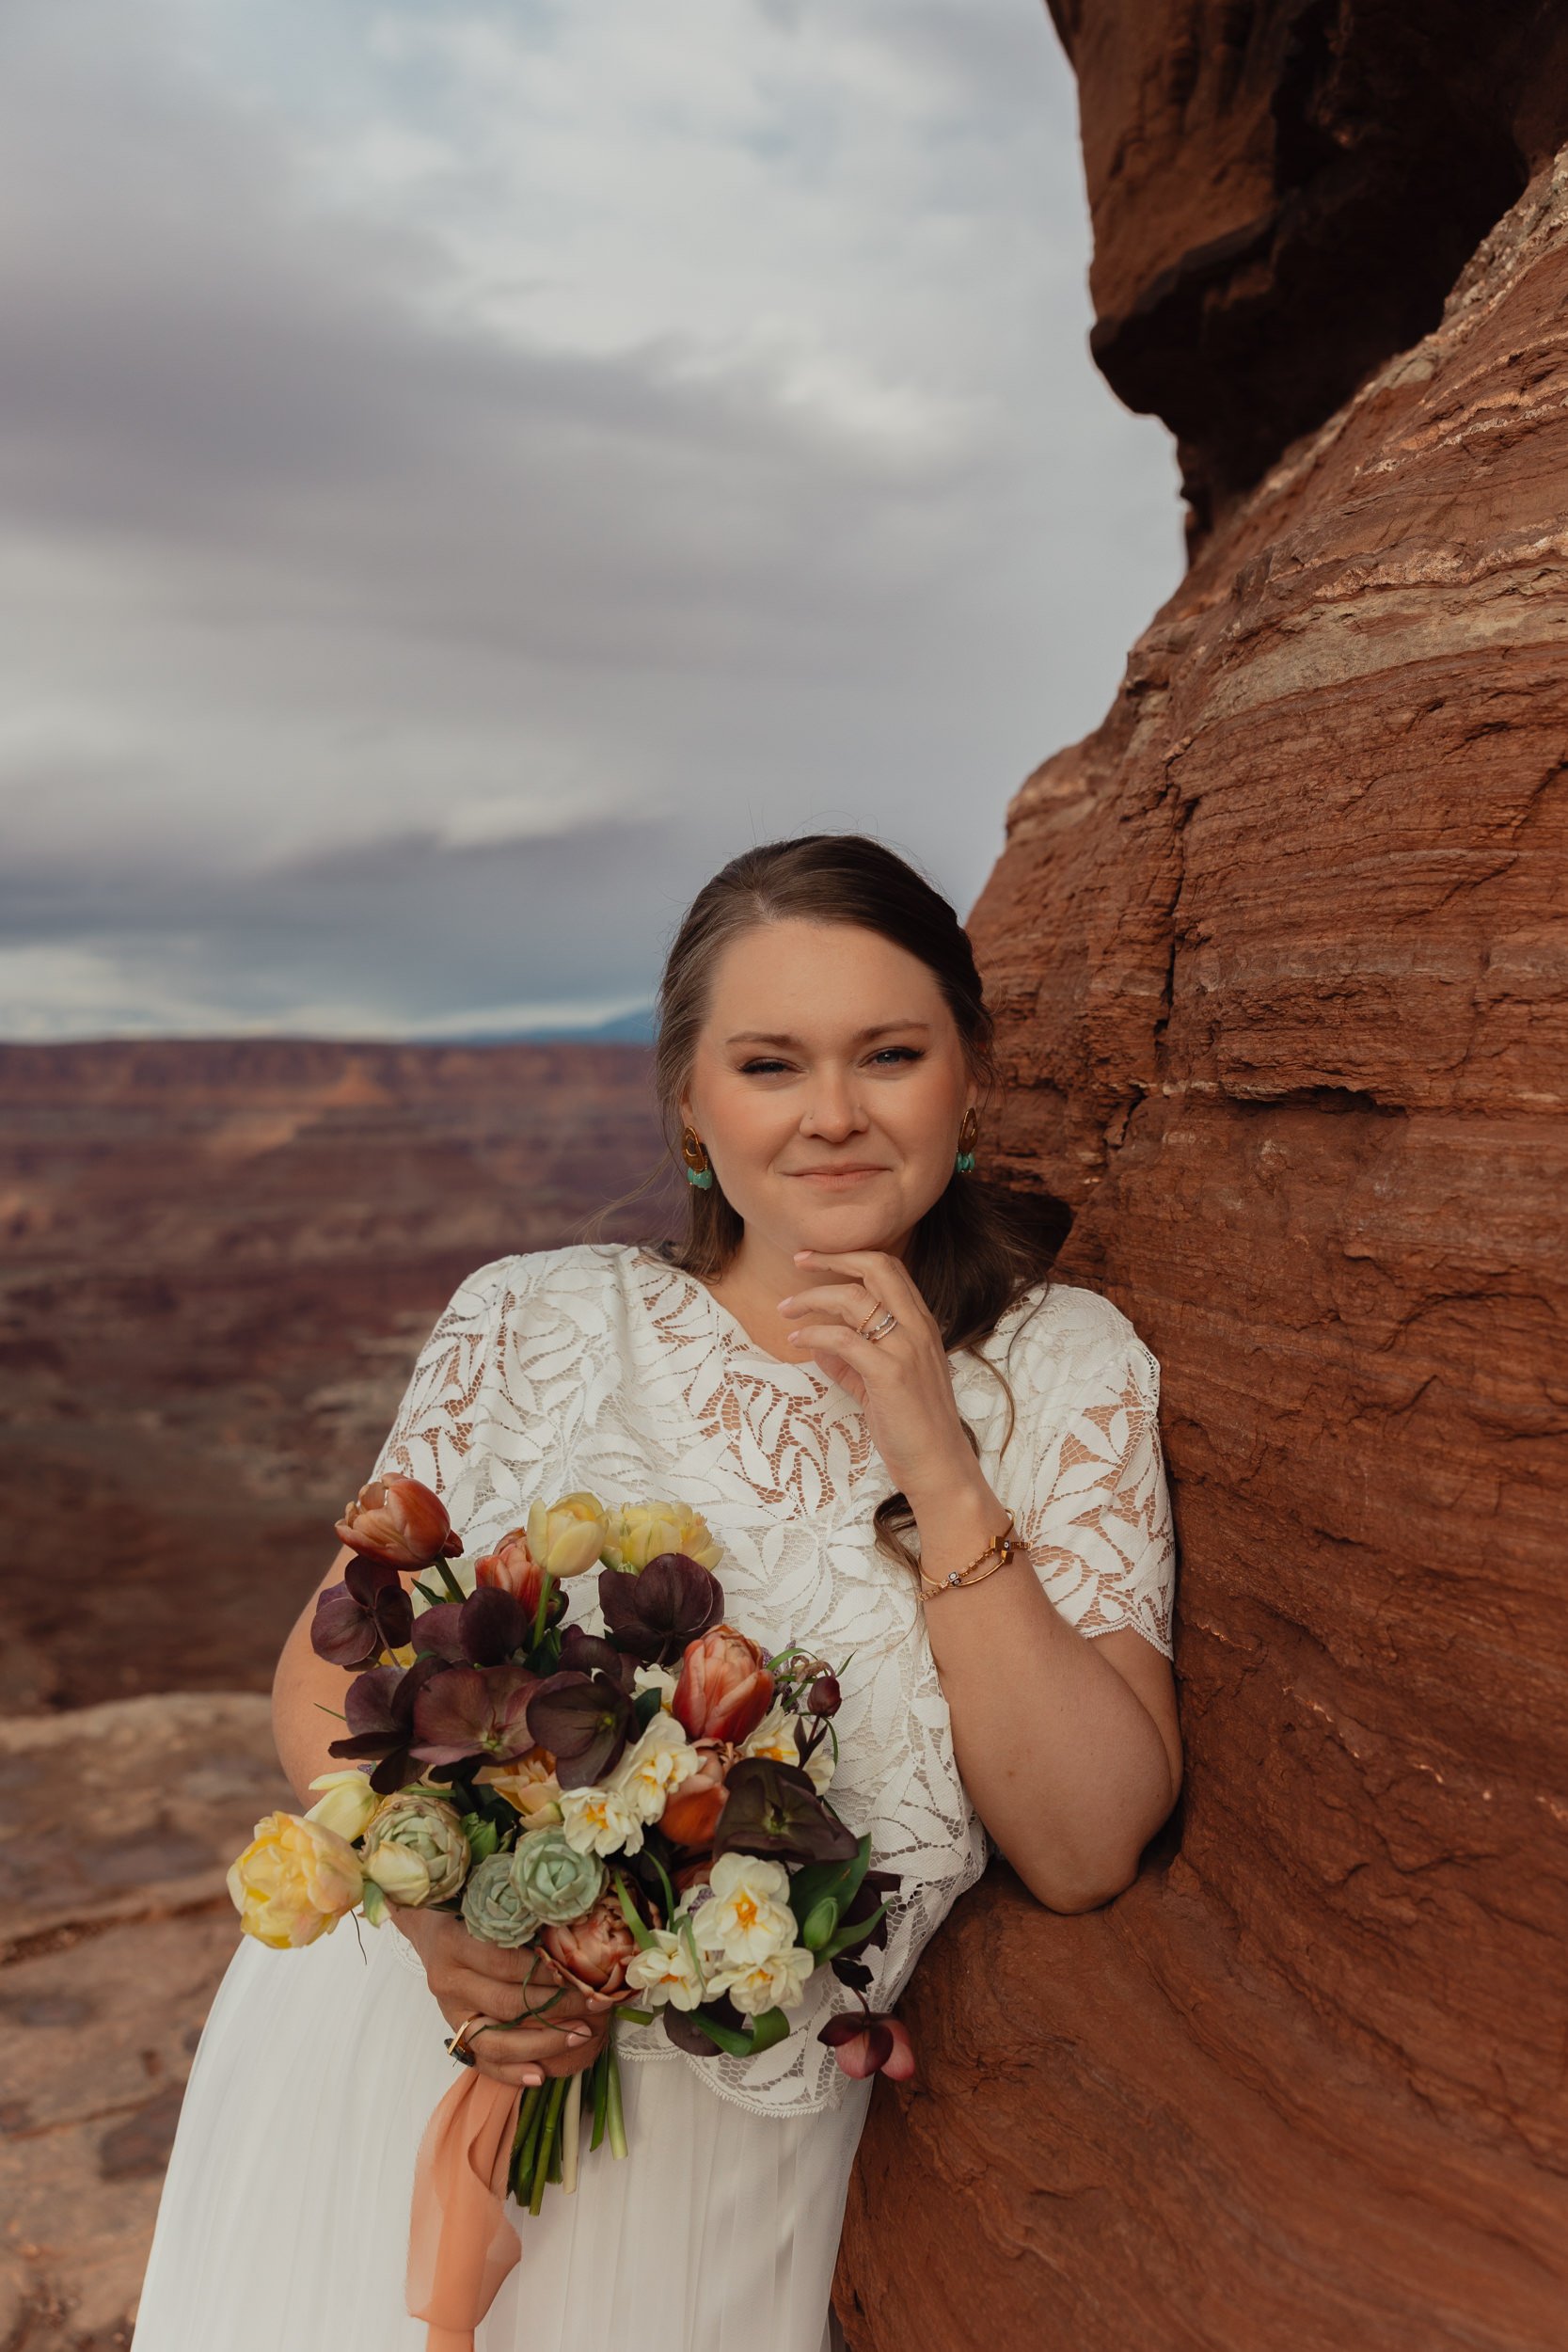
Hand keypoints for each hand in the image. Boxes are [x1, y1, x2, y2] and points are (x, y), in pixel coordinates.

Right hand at [392, 1907, 611, 2090]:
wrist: (431, 1931)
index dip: (547, 1973)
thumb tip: (577, 1935)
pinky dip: (512, 2073)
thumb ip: (522, 1920)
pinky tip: (540, 2074)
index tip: (584, 1976)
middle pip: (506, 2004)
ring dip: (542, 2044)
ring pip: (495, 2041)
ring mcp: (450, 2013)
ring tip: (578, 2036)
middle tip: (593, 2006)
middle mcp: (449, 1981)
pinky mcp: (455, 2035)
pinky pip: (483, 2063)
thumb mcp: (490, 1907)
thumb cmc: (470, 1914)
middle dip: (556, 2008)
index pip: (506, 1963)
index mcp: (455, 1943)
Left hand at [777, 1248, 986, 1509]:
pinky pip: (843, 1339)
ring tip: (786, 1310)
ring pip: (855, 1298)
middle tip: (799, 1261)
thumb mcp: (878, 1383)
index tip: (814, 1260)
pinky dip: (814, 1333)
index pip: (890, 1269)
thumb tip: (816, 1341)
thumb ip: (850, 1360)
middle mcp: (918, 1327)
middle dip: (833, 1258)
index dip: (850, 1256)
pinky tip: (797, 1340)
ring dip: (812, 1297)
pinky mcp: (889, 1373)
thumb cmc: (911, 1424)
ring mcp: (906, 1348)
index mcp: (921, 1324)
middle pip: (877, 1268)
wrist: (938, 1463)